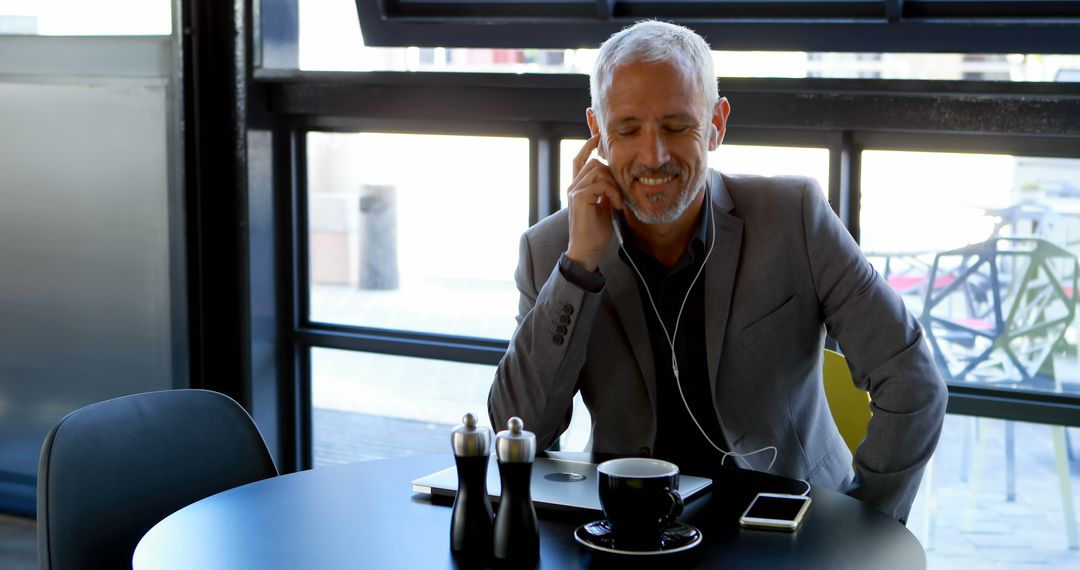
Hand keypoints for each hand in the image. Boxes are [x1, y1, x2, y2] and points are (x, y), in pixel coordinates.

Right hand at [566, 134, 623, 270]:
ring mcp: (574, 191)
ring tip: (619, 202)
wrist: (587, 250)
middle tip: (620, 193)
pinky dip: (612, 193)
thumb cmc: (596, 232)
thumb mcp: (605, 206)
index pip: (580, 159)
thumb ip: (607, 190)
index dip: (588, 145)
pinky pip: (600, 183)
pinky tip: (616, 206)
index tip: (598, 135)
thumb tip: (617, 179)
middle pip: (592, 162)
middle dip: (611, 173)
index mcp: (578, 187)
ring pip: (597, 170)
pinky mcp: (579, 197)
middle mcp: (573, 186)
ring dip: (614, 185)